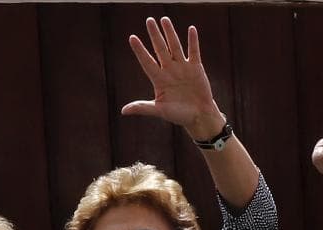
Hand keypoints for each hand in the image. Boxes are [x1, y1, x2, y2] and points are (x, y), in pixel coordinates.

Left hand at [121, 17, 223, 139]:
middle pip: (160, 49)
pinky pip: (194, 51)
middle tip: (149, 20)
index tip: (132, 37)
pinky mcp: (196, 68)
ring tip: (164, 19)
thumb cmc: (178, 115)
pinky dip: (193, 41)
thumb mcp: (159, 111)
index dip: (140, 50)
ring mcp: (182, 67)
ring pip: (175, 46)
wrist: (199, 117)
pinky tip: (191, 29)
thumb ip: (143, 107)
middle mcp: (169, 70)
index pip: (146, 61)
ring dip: (170, 33)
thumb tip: (123, 111)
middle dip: (154, 35)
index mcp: (158, 79)